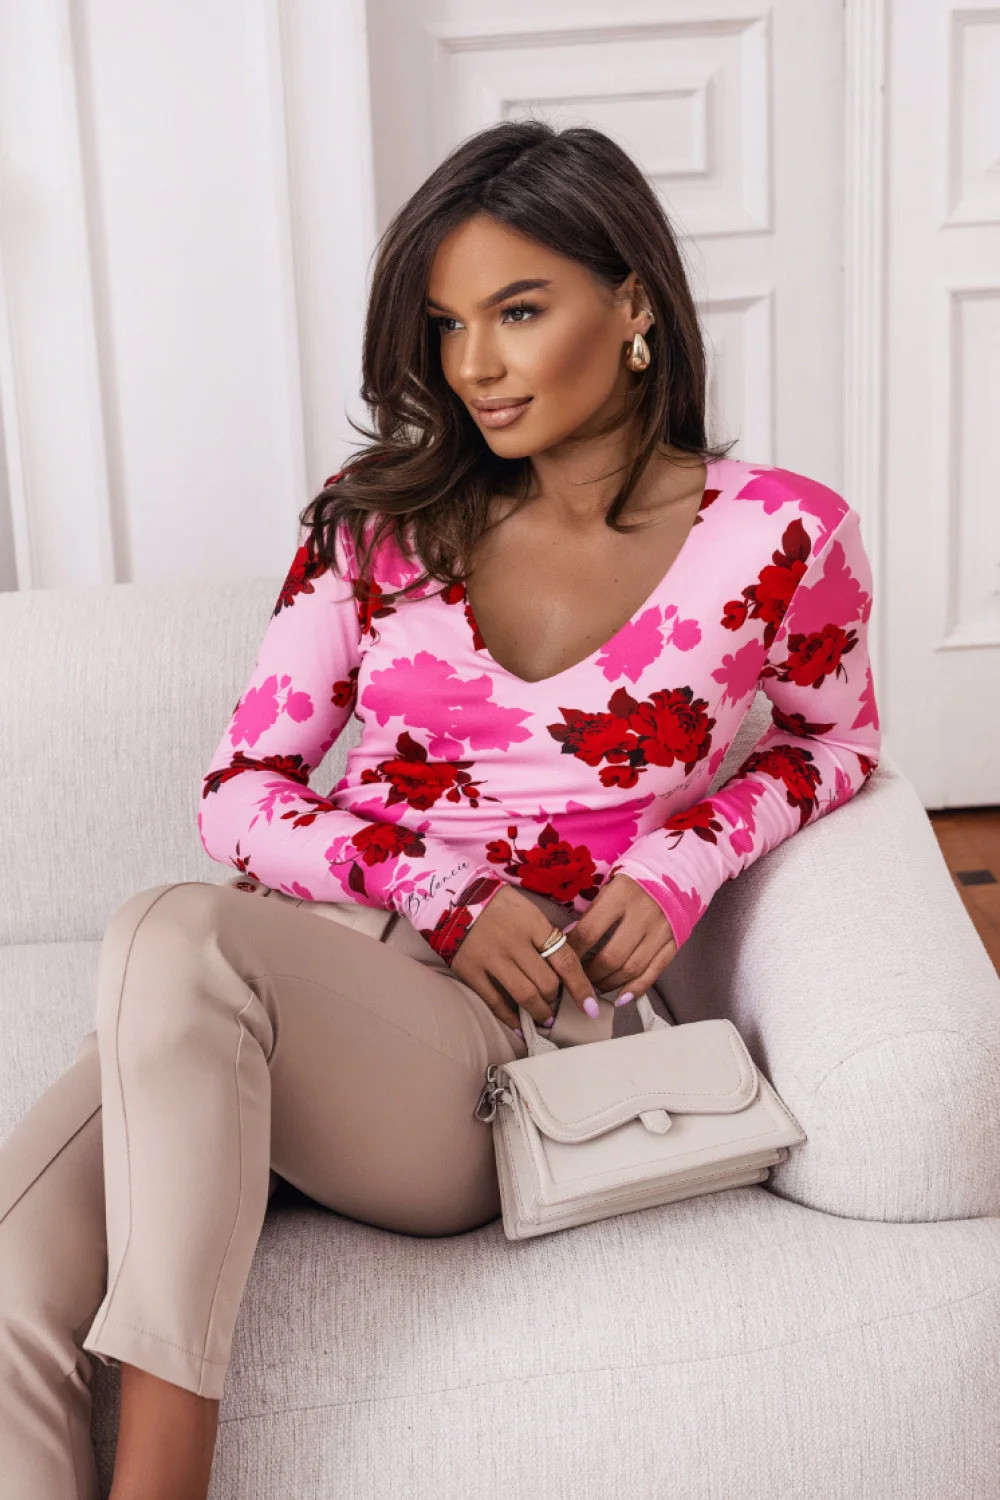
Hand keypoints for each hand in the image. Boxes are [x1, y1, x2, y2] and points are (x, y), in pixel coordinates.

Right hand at [449, 884, 601, 1034]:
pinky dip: (510, 1018)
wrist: (453, 897)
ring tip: (544, 1018)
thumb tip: (567, 966)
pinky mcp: (470, 970)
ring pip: (524, 995)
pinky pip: (494, 1001)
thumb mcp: (528, 910)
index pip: (565, 960)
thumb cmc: (498, 905)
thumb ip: (546, 935)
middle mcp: (514, 942)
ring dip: (539, 1012)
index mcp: (533, 924)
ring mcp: (491, 957)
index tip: (590, 1006)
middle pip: (547, 983)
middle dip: (556, 999)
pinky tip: (519, 1025)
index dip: (581, 987)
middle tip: (557, 1004)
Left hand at [563, 873, 676, 997]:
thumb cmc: (635, 881)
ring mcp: (661, 929)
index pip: (589, 932)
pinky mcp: (675, 941)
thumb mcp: (610, 886)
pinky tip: (622, 997)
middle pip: (611, 957)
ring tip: (596, 987)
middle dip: (590, 975)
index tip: (561, 962)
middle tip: (579, 980)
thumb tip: (568, 941)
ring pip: (632, 969)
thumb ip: (592, 913)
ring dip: (610, 984)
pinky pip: (655, 971)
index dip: (572, 953)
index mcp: (621, 895)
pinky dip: (637, 988)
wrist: (677, 871)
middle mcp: (643, 913)